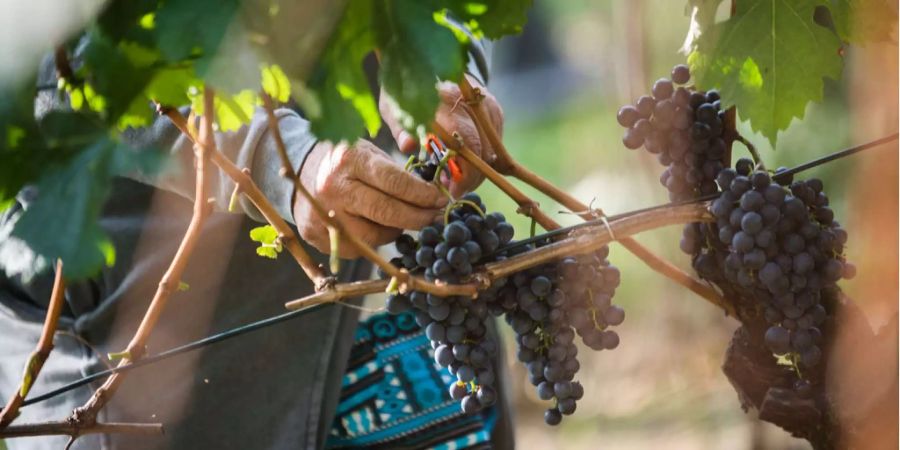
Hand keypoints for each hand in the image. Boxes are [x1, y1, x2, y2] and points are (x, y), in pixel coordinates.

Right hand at [294, 140, 446, 257]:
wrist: (298, 171)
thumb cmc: (345, 161)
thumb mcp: (369, 154)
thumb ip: (398, 174)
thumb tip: (435, 196)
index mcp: (349, 160)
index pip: (395, 182)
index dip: (423, 194)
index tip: (441, 200)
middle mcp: (333, 187)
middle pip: (386, 212)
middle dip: (418, 218)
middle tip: (435, 218)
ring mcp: (322, 214)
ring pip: (373, 237)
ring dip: (395, 232)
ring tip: (401, 221)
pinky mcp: (315, 236)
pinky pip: (357, 248)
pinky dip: (371, 241)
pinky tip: (374, 227)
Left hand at [380, 74, 503, 197]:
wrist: (428, 61)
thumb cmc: (407, 91)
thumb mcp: (394, 107)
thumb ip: (402, 128)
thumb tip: (408, 147)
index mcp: (444, 100)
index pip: (465, 142)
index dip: (463, 172)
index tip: (452, 190)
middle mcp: (472, 101)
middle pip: (483, 151)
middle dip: (472, 177)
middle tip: (455, 190)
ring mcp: (487, 105)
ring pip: (493, 150)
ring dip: (479, 171)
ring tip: (460, 180)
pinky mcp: (495, 110)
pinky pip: (497, 143)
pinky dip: (485, 159)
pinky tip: (468, 165)